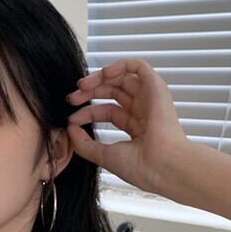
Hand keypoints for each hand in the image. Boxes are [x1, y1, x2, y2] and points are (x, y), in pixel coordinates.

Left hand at [65, 57, 188, 195]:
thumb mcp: (104, 155)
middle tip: (72, 98)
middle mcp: (143, 110)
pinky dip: (121, 65)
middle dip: (90, 92)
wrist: (161, 166)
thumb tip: (69, 130)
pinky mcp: (156, 87)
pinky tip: (105, 73)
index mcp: (136, 127)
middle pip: (113, 92)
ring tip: (82, 85)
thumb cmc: (140, 166)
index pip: (107, 111)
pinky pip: (139, 66)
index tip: (72, 119)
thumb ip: (84, 144)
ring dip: (100, 77)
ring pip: (122, 77)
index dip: (87, 112)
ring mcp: (150, 98)